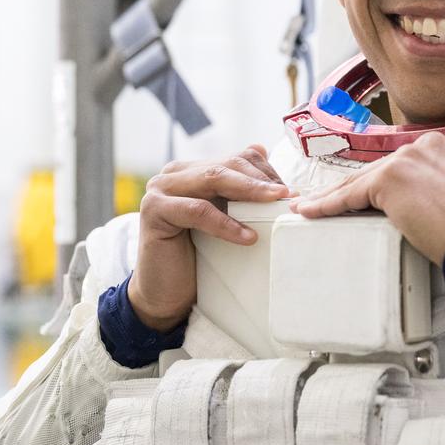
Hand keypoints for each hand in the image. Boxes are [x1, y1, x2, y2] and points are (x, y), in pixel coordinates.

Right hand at [129, 144, 291, 330]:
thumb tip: (263, 150)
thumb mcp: (225, 218)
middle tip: (288, 195)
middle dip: (261, 179)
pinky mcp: (154, 210)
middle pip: (226, 165)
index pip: (236, 158)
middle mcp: (174, 173)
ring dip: (249, 191)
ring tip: (275, 204)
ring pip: (214, 179)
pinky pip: (198, 210)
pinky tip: (247, 236)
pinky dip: (226, 223)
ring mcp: (161, 189)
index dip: (265, 171)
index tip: (289, 192)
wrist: (166, 294)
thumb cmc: (198, 257)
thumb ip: (239, 189)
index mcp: (192, 170)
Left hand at [290, 132, 444, 264]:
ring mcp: (406, 160)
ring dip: (334, 197)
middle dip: (354, 189)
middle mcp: (425, 146)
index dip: (382, 182)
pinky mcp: (389, 180)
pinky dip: (327, 205)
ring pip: (361, 181)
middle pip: (378, 171)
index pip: (403, 166)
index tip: (373, 195)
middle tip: (332, 202)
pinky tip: (311, 211)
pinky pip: (350, 195)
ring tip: (313, 208)